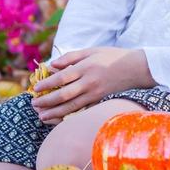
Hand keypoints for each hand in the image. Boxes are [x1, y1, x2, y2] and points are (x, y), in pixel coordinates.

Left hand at [31, 47, 153, 123]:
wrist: (136, 68)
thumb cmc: (112, 56)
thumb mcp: (91, 50)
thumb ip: (71, 56)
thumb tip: (52, 65)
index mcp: (86, 67)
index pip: (62, 77)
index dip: (47, 84)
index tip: (36, 88)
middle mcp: (89, 83)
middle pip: (64, 95)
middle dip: (47, 101)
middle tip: (34, 105)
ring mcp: (95, 94)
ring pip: (71, 107)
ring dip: (54, 113)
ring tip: (41, 116)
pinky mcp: (100, 102)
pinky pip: (81, 111)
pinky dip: (69, 117)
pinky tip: (58, 120)